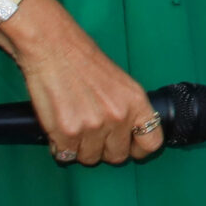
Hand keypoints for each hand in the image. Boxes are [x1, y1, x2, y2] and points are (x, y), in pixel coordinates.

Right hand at [0, 0, 162, 166]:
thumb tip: (128, 136)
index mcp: (136, 102)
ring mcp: (93, 126)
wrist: (53, 47)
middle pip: (117, 156)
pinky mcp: (67, 132)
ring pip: (90, 158)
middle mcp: (118, 116)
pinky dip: (60, 147)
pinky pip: (66, 155)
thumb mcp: (120, 83)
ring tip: (74, 126)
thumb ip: (127, 110)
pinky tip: (59, 130)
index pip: (151, 142)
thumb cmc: (83, 61)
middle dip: (104, 149)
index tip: (129, 148)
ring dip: (80, 148)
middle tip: (92, 133)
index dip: (139, 150)